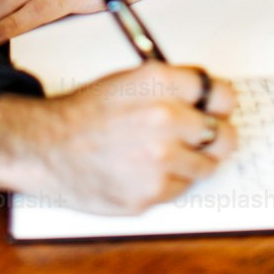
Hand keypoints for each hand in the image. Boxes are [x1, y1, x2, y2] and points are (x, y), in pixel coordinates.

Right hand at [0, 62, 236, 214]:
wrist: (48, 146)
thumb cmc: (86, 113)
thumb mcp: (130, 80)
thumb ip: (172, 87)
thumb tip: (209, 99)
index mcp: (160, 82)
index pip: (221, 93)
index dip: (220, 103)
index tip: (219, 109)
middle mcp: (164, 118)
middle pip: (225, 133)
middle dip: (216, 135)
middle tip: (202, 137)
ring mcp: (159, 159)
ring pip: (207, 165)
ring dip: (193, 161)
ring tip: (166, 154)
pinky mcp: (151, 193)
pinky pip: (182, 188)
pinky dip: (169, 182)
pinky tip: (145, 170)